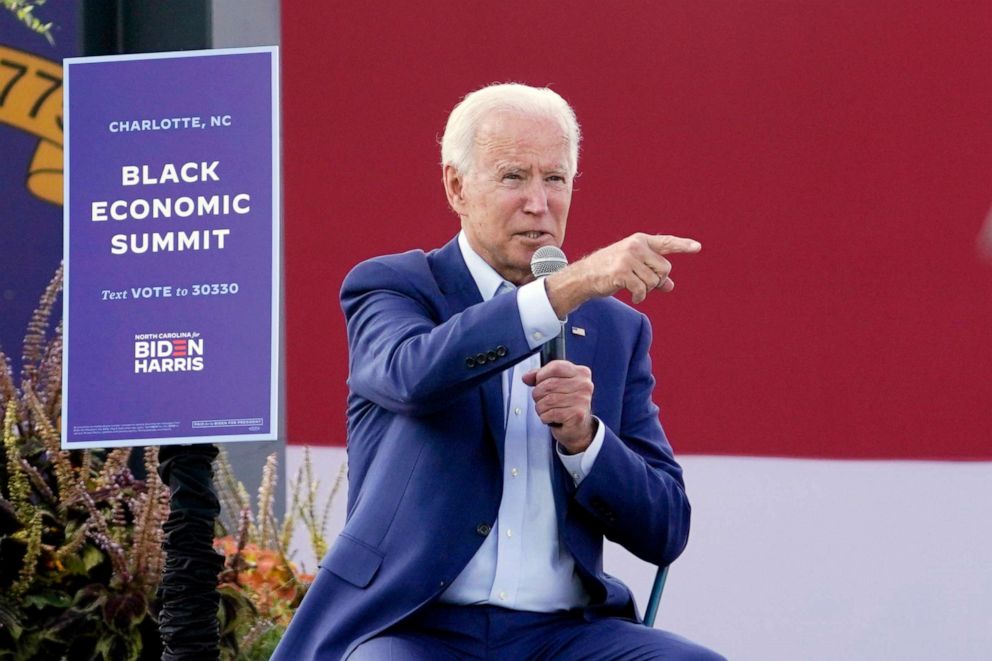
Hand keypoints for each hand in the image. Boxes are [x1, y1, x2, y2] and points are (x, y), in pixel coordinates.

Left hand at [521, 360, 595, 452]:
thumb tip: (527, 377)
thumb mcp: (555, 384)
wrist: (578, 428)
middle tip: (543, 400)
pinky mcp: (576, 415)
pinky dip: (545, 417)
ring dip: (541, 407)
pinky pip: (550, 413)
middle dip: (538, 394)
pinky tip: (551, 417)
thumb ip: (540, 377)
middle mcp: (584, 385)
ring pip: (547, 400)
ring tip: (547, 410)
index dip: (541, 375)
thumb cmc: (566, 404)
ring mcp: (582, 400)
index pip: (556, 367)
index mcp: (580, 373)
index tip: (539, 382)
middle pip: (549, 384)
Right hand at [545, 233, 700, 316]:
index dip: (683, 245)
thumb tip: (670, 286)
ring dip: (646, 290)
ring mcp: (628, 258)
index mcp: (640, 241)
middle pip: (665, 268)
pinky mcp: (622, 272)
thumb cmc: (609, 271)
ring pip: (654, 281)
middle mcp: (635, 246)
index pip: (666, 242)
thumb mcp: (633, 268)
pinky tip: (633, 296)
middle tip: (642, 282)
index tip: (697, 247)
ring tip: (633, 288)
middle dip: (657, 280)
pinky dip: (639, 297)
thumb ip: (652, 274)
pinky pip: (642, 290)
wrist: (584, 276)